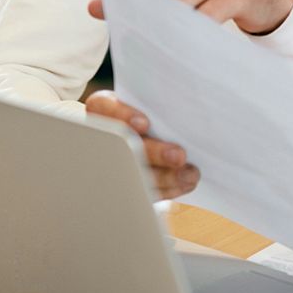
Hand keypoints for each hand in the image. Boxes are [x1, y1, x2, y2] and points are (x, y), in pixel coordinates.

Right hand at [85, 90, 199, 199]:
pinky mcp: (128, 181)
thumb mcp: (152, 102)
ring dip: (165, 176)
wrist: (151, 127)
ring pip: (133, 173)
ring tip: (189, 174)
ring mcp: (113, 161)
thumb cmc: (154, 109)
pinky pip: (142, 190)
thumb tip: (189, 112)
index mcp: (104, 108)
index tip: (144, 124)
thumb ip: (161, 105)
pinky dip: (167, 189)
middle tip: (179, 156)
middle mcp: (106, 134)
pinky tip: (184, 183)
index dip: (123, 115)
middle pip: (123, 145)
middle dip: (154, 152)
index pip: (103, 106)